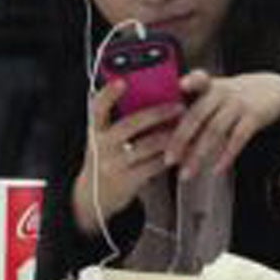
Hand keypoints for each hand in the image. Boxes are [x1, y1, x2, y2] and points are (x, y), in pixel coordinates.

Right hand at [71, 77, 179, 235]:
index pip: (97, 108)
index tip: (122, 81)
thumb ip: (120, 122)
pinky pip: (155, 164)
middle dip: (158, 113)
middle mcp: (101, 146)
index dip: (108, 94)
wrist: (93, 198)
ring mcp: (114, 164)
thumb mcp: (104, 140)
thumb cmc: (106, 161)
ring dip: (171, 135)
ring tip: (185, 128)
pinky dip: (171, 156)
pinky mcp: (128, 181)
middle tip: (179, 107)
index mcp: (95, 132)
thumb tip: (153, 100)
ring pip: (149, 145)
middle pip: (131, 124)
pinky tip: (182, 151)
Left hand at [163, 70, 279, 180]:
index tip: (181, 86)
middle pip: (198, 115)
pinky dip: (226, 155)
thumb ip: (193, 103)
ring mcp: (239, 105)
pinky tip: (215, 169)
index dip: (191, 81)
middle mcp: (222, 93)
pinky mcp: (254, 117)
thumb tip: (164, 130)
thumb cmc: (235, 95)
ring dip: (198, 154)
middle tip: (168, 159)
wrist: (274, 88)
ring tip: (186, 172)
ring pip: (214, 131)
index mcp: (209, 86)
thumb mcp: (215, 90)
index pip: (199, 80)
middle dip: (180, 139)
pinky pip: (238, 138)